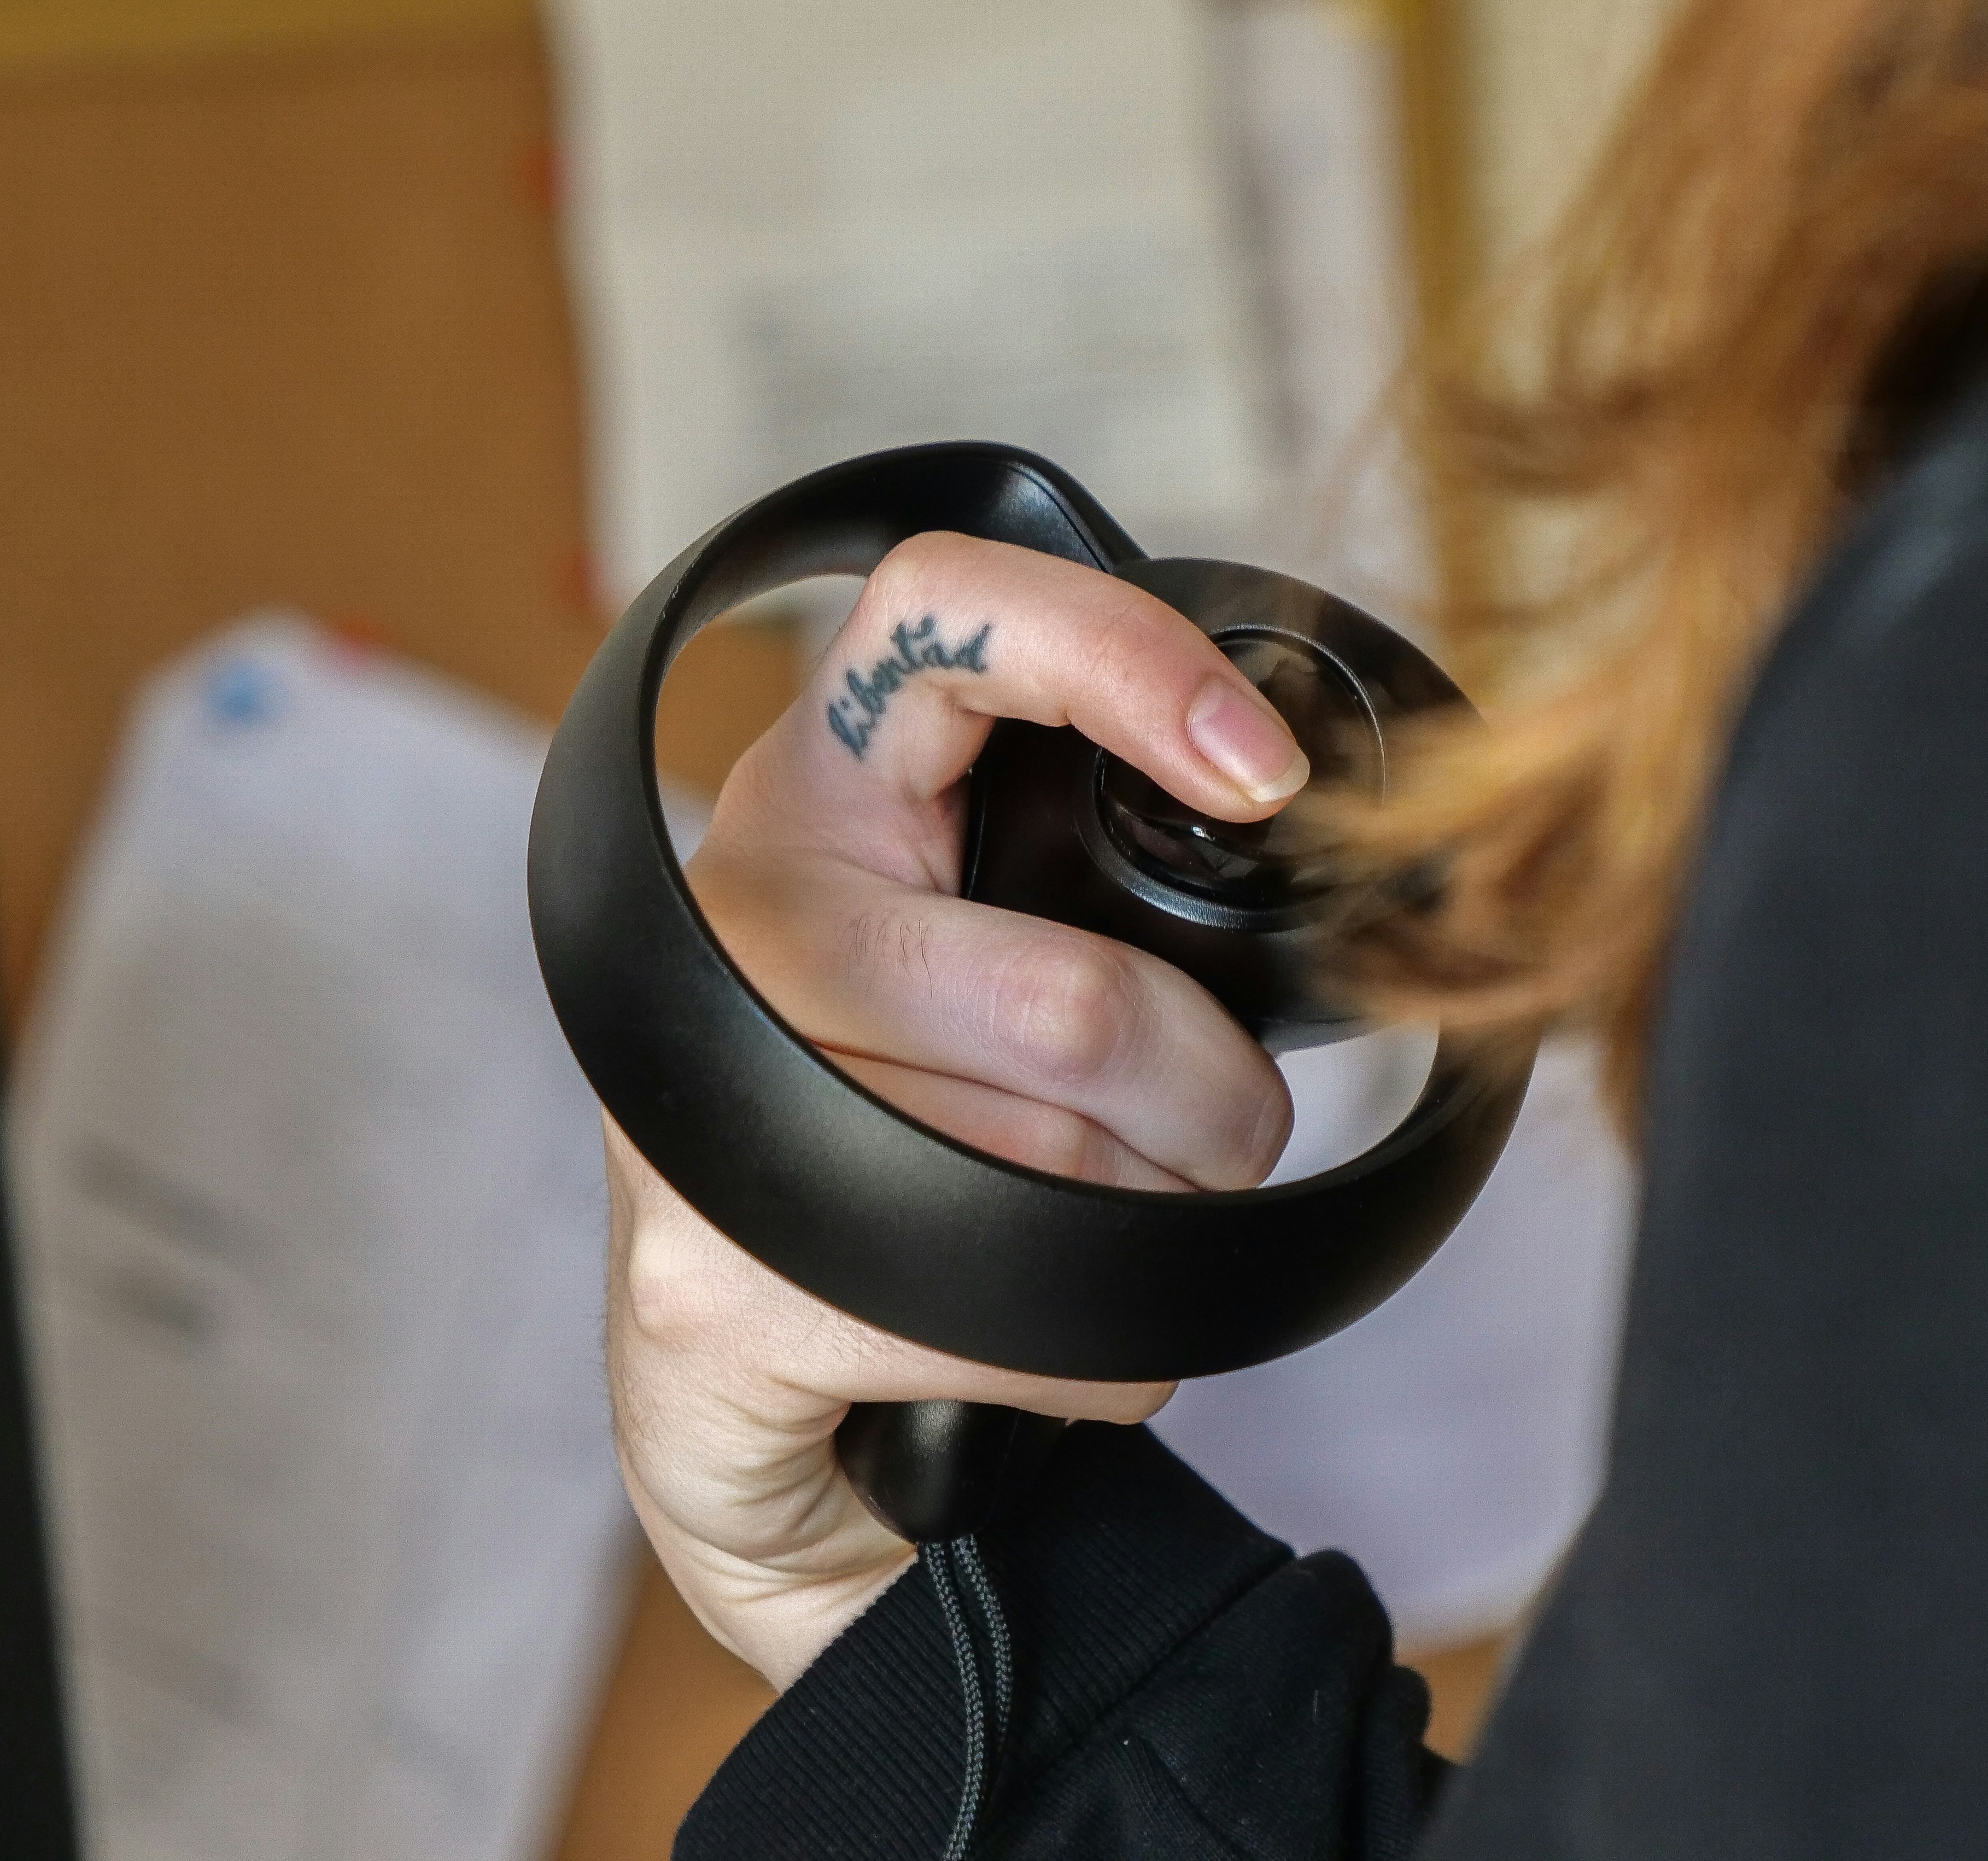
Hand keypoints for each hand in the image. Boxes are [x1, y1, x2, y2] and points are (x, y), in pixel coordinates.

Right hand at [603, 531, 1309, 1688]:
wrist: (735, 1379)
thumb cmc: (901, 1124)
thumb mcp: (977, 944)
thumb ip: (1087, 869)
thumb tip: (1280, 826)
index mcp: (823, 790)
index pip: (947, 608)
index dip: (1125, 656)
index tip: (1262, 771)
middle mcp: (743, 910)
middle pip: (1078, 1001)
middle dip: (1212, 1105)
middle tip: (1211, 1134)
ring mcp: (706, 1098)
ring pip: (1070, 1172)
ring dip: (1162, 1230)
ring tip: (1106, 1231)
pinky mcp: (722, 1283)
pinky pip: (1020, 1323)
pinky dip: (1098, 1353)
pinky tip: (1035, 1330)